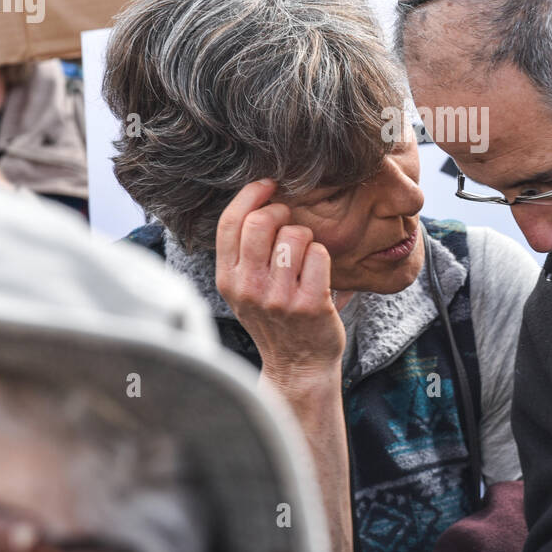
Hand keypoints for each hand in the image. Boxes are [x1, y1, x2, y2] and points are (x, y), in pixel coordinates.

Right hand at [215, 179, 344, 388]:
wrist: (298, 366)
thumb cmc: (274, 319)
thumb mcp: (244, 289)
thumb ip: (243, 252)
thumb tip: (258, 198)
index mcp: (227, 280)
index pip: (230, 223)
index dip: (250, 194)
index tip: (268, 185)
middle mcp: (248, 288)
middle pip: (261, 222)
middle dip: (281, 211)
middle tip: (290, 221)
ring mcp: (279, 298)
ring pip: (295, 235)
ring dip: (305, 238)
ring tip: (304, 257)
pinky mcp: (310, 304)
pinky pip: (320, 254)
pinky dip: (323, 256)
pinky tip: (319, 273)